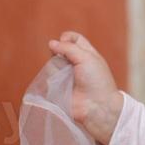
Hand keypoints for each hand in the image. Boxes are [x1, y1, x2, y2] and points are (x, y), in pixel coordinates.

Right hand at [47, 30, 123, 144]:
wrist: (96, 106)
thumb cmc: (96, 80)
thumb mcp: (86, 58)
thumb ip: (68, 48)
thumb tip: (51, 43)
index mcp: (87, 54)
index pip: (74, 39)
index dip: (67, 37)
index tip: (64, 40)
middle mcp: (76, 64)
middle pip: (59, 51)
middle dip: (60, 53)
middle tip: (67, 61)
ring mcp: (67, 76)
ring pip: (52, 64)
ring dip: (57, 68)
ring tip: (67, 78)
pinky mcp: (59, 88)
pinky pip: (48, 78)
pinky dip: (53, 80)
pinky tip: (61, 86)